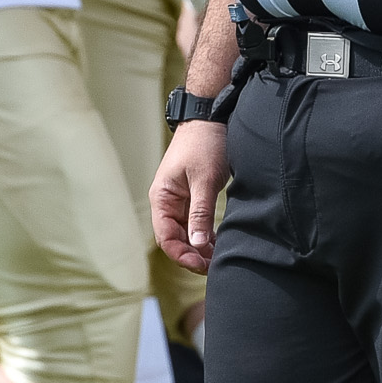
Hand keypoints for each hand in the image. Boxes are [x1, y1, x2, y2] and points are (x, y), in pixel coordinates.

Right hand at [151, 119, 228, 273]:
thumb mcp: (205, 179)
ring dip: (200, 247)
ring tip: (218, 259)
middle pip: (175, 238)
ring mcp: (180, 199)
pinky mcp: (193, 195)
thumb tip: (197, 245)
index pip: (166, 237)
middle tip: (214, 266)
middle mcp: (167, 201)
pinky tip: (218, 244)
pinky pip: (195, 222)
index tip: (202, 265)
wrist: (211, 116)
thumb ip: (200, 212)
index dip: (182, 255)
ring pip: (186, 232)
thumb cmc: (205, 143)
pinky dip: (205, 235)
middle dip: (192, 254)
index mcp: (162, 197)